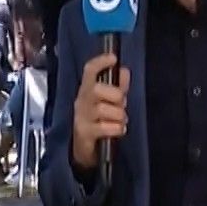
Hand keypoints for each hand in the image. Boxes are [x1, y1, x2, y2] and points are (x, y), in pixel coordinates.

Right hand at [71, 53, 130, 171]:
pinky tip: (118, 130)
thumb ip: (118, 87)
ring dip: (119, 115)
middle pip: (96, 89)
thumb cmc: (98, 120)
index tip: (113, 58)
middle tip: (122, 104)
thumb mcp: (108, 102)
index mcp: (87, 89)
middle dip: (115, 95)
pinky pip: (104, 127)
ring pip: (103, 109)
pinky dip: (116, 129)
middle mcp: (81, 101)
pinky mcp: (85, 133)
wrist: (83, 147)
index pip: (89, 71)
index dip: (100, 62)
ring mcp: (81, 117)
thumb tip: (125, 71)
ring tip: (121, 121)